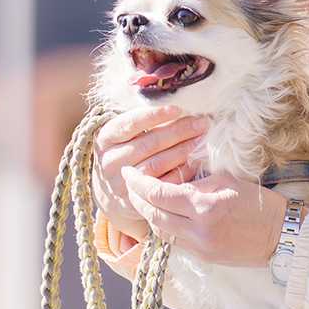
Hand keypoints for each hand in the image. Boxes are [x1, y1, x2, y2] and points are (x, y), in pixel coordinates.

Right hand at [92, 105, 208, 238]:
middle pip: (149, 143)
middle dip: (179, 131)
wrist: (108, 189)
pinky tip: (196, 161)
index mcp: (105, 138)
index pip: (131, 123)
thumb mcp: (123, 134)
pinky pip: (163, 184)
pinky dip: (182, 171)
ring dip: (183, 151)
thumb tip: (180, 109)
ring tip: (202, 140)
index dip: (155, 115)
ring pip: (157, 164)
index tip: (178, 108)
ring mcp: (122, 182)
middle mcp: (110, 161)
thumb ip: (143, 122)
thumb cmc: (123, 151)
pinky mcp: (136, 200)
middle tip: (202, 122)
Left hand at [120, 167, 286, 267]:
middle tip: (129, 183)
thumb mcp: (228, 181)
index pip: (159, 194)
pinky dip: (163, 225)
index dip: (139, 183)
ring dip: (147, 213)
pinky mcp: (204, 257)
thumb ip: (197, 181)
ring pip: (160, 230)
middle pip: (153, 215)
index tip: (129, 172)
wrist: (283, 237)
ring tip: (141, 197)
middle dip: (136, 198)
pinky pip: (174, 240)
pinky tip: (162, 213)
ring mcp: (200, 247)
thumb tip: (172, 178)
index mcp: (205, 207)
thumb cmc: (260, 204)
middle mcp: (198, 231)